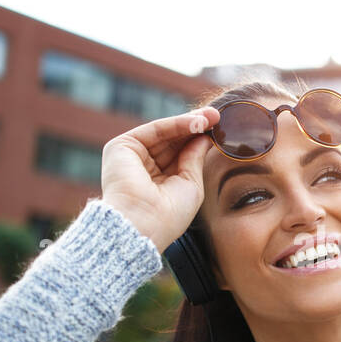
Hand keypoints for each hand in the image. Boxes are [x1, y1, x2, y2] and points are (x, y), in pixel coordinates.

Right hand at [100, 106, 219, 252]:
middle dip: (195, 127)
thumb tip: (204, 137)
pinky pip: (154, 130)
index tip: (219, 129)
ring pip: (165, 133)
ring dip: (189, 123)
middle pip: (173, 141)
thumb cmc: (168, 215)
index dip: (198, 140)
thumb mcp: (190, 184)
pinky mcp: (121, 147)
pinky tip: (196, 122)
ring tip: (211, 118)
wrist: (143, 225)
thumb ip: (194, 159)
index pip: (180, 154)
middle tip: (217, 116)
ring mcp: (131, 156)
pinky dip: (175, 124)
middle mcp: (143, 168)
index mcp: (158, 181)